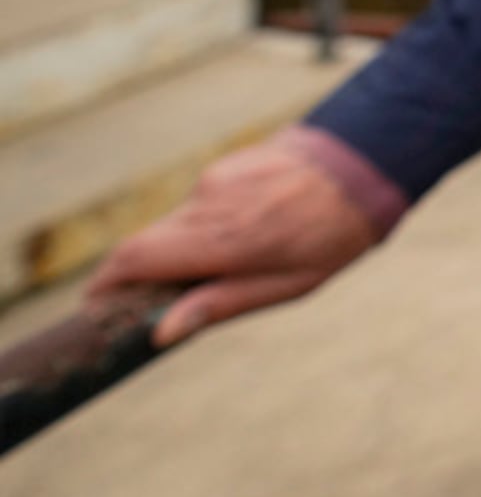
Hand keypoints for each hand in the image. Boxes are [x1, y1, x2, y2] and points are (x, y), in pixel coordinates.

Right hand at [88, 136, 380, 347]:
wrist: (368, 163)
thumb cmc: (333, 236)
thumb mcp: (288, 285)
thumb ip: (220, 304)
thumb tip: (160, 333)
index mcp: (223, 239)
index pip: (133, 259)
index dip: (104, 285)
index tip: (96, 307)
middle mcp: (210, 203)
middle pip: (146, 243)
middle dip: (144, 273)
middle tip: (163, 299)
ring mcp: (216, 178)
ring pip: (175, 223)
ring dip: (185, 247)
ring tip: (237, 258)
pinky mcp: (226, 163)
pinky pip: (201, 202)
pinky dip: (208, 222)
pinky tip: (252, 227)